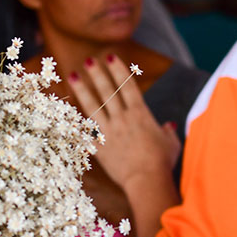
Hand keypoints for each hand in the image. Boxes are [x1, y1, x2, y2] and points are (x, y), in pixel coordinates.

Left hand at [68, 55, 178, 189]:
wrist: (146, 179)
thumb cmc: (162, 162)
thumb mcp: (170, 143)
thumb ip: (167, 131)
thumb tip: (169, 125)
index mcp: (140, 114)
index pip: (128, 86)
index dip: (119, 70)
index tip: (111, 56)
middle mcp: (122, 118)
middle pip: (108, 91)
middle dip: (98, 73)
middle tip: (88, 60)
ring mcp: (108, 131)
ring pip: (93, 105)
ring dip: (82, 89)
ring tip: (72, 75)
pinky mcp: (99, 145)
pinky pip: (85, 129)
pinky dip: (75, 119)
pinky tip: (65, 109)